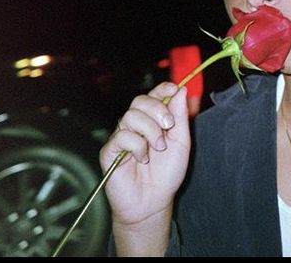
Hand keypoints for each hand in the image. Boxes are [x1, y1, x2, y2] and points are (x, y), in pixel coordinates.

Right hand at [99, 82, 190, 225]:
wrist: (154, 201)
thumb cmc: (167, 172)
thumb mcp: (181, 142)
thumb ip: (180, 117)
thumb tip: (181, 90)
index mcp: (153, 120)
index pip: (154, 95)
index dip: (163, 89)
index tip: (174, 89)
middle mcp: (136, 125)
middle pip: (140, 101)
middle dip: (158, 110)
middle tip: (168, 127)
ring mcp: (122, 136)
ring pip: (131, 116)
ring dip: (150, 132)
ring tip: (157, 149)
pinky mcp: (110, 150)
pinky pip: (122, 136)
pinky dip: (137, 146)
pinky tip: (142, 159)